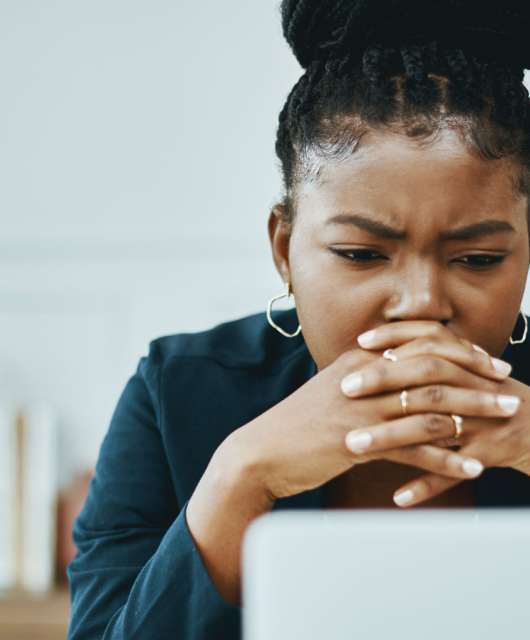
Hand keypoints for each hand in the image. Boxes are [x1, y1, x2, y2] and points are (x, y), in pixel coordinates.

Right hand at [230, 321, 515, 502]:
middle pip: (433, 370)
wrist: (262, 452)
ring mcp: (362, 411)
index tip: (488, 362)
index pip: (419, 345)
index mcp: (359, 361)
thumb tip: (399, 376)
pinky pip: (414, 450)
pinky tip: (471, 467)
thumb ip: (366, 379)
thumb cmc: (298, 424)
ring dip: (474, 414)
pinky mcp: (359, 444)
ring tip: (504, 422)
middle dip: (477, 378)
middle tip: (507, 389)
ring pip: (431, 406)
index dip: (460, 351)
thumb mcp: (332, 391)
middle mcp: (364, 379)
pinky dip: (447, 459)